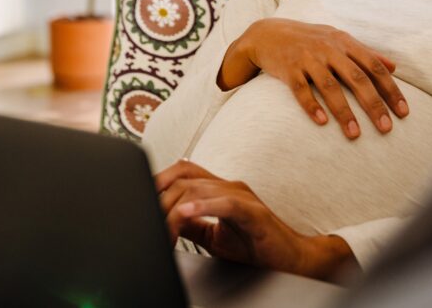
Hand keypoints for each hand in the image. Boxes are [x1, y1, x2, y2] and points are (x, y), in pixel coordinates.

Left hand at [155, 160, 357, 280]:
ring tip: (161, 227)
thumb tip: (164, 221)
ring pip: (199, 189)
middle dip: (160, 195)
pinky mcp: (255, 213)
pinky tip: (185, 213)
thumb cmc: (255, 246)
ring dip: (174, 208)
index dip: (159, 180)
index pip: (183, 171)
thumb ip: (191, 224)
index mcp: (220, 188)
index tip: (139, 199)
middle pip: (185, 176)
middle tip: (146, 219)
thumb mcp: (213, 236)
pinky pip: (226, 203)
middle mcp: (230, 186)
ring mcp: (243, 196)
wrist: (293, 260)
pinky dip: (203, 206)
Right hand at [218, 18, 407, 138]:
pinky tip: (321, 122)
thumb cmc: (309, 39)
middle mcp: (328, 49)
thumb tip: (394, 67)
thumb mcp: (338, 39)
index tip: (403, 112)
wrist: (267, 34)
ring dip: (344, 112)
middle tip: (386, 129)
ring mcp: (307, 58)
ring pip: (330, 86)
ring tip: (355, 135)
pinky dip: (311, 105)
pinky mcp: (288, 69)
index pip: (374, 66)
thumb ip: (366, 53)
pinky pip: (301, 89)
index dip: (390, 89)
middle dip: (373, 104)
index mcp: (344, 42)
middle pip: (356, 78)